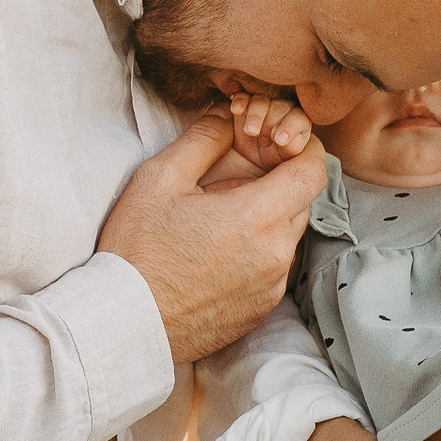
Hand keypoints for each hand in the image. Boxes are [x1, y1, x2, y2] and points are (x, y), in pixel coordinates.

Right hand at [101, 106, 327, 363]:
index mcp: (259, 215)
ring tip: (219, 219)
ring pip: (287, 235)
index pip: (314, 168)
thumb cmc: (137, 251)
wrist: (125, 323)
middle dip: (278, 181)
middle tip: (235, 178)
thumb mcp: (160, 178)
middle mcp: (277, 254)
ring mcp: (271, 285)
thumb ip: (203, 138)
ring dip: (266, 219)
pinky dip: (256, 252)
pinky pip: (273, 268)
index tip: (276, 143)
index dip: (302, 148)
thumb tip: (227, 117)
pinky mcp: (261, 309)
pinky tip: (216, 252)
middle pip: (301, 200)